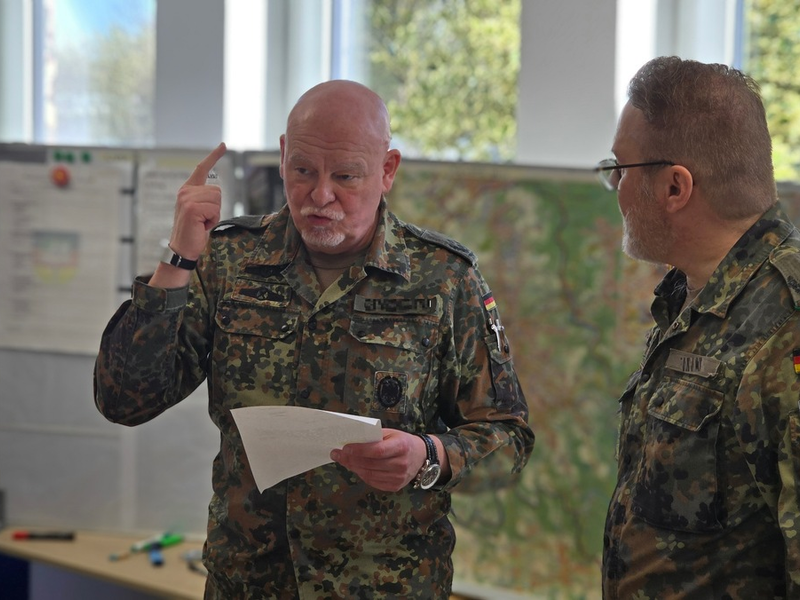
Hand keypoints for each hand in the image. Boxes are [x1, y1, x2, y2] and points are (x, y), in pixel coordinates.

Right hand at [169, 142, 226, 258]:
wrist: (182, 249)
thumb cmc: (194, 232)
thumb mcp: (200, 211)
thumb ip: (205, 198)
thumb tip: (216, 193)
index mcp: (187, 190)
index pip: (202, 168)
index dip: (214, 156)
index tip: (223, 145)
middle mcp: (185, 191)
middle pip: (217, 190)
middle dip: (216, 208)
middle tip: (203, 219)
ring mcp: (187, 198)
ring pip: (217, 199)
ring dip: (214, 214)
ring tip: (201, 223)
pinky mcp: (191, 207)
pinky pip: (215, 209)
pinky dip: (212, 220)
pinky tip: (201, 226)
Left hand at [330, 429, 426, 491]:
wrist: (421, 457)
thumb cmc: (402, 442)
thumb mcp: (391, 433)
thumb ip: (374, 437)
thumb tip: (351, 441)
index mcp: (401, 446)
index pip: (377, 451)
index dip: (359, 450)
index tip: (344, 448)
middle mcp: (401, 464)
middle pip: (371, 464)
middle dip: (350, 459)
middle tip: (337, 454)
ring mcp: (399, 478)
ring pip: (369, 475)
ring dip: (353, 468)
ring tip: (344, 460)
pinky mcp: (395, 486)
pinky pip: (373, 482)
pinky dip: (362, 475)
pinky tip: (356, 468)